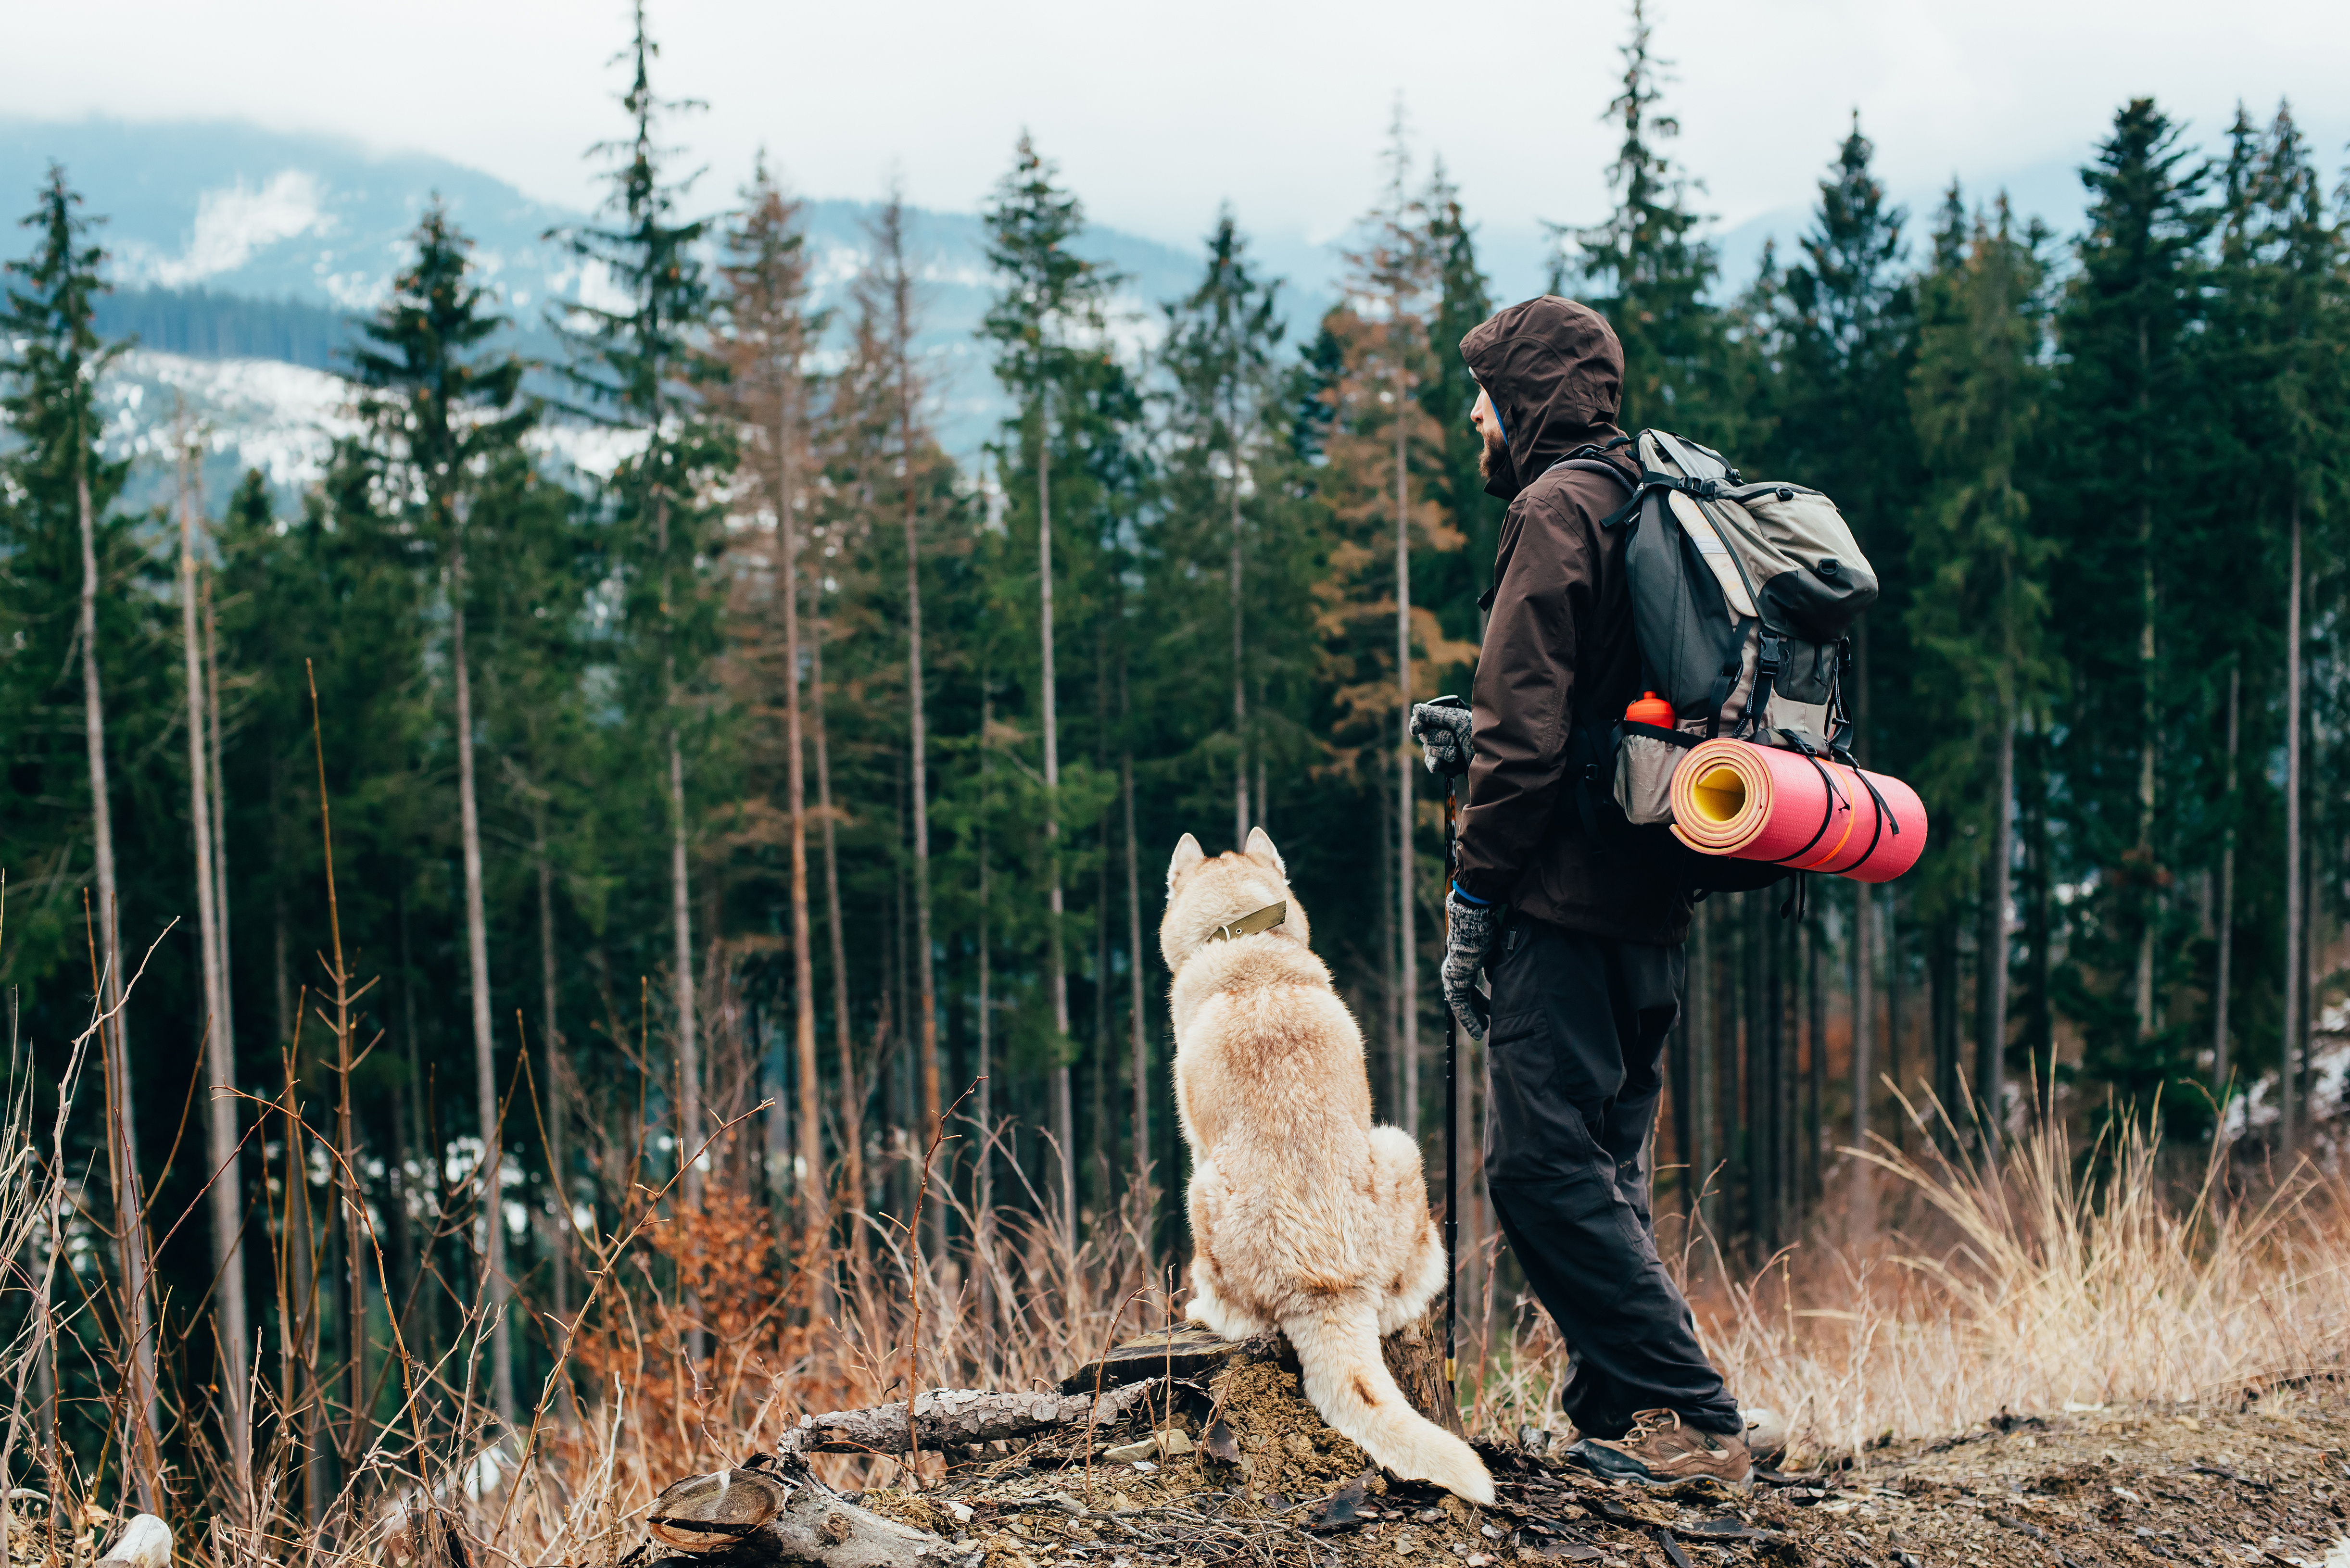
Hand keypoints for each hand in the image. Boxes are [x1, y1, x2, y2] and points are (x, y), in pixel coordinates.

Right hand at [1410, 696, 1473, 777]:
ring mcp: (1444, 748)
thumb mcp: (1459, 720)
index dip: (1417, 724)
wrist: (1492, 757)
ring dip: (1441, 750)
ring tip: (1456, 752)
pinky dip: (1433, 763)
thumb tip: (1416, 709)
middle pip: (1425, 735)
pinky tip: (1437, 765)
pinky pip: (1431, 762)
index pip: (1423, 719)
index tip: (1417, 729)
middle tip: (1454, 739)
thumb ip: (1437, 714)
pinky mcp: (1446, 764)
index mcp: (1446, 719)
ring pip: (1428, 749)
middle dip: (1438, 737)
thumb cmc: (1479, 734)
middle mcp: (1443, 732)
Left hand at [1441, 888, 1496, 1041]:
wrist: (1474, 922)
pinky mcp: (1454, 981)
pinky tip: (1478, 1031)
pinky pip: (1459, 1006)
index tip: (1490, 1008)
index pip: (1471, 984)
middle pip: (1466, 995)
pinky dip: (1469, 1020)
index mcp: (1465, 961)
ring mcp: (1453, 976)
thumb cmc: (1486, 928)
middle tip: (1487, 1023)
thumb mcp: (1495, 948)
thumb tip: (1507, 972)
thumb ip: (1497, 962)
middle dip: (1477, 1009)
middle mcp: (1456, 969)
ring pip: (1461, 1004)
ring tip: (1484, 1030)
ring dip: (1472, 1019)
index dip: (1479, 999)